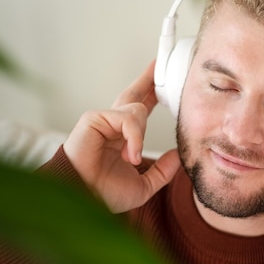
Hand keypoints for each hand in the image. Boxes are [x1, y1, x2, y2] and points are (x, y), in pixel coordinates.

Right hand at [63, 60, 180, 212]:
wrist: (86, 200)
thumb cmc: (105, 194)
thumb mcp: (143, 185)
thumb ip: (162, 172)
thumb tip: (177, 155)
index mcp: (123, 137)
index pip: (140, 110)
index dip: (152, 94)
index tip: (163, 82)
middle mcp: (113, 125)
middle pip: (134, 94)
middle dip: (148, 79)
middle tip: (160, 63)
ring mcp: (103, 120)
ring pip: (137, 111)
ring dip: (139, 136)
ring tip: (131, 159)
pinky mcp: (94, 119)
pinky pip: (126, 118)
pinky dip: (133, 137)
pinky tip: (128, 155)